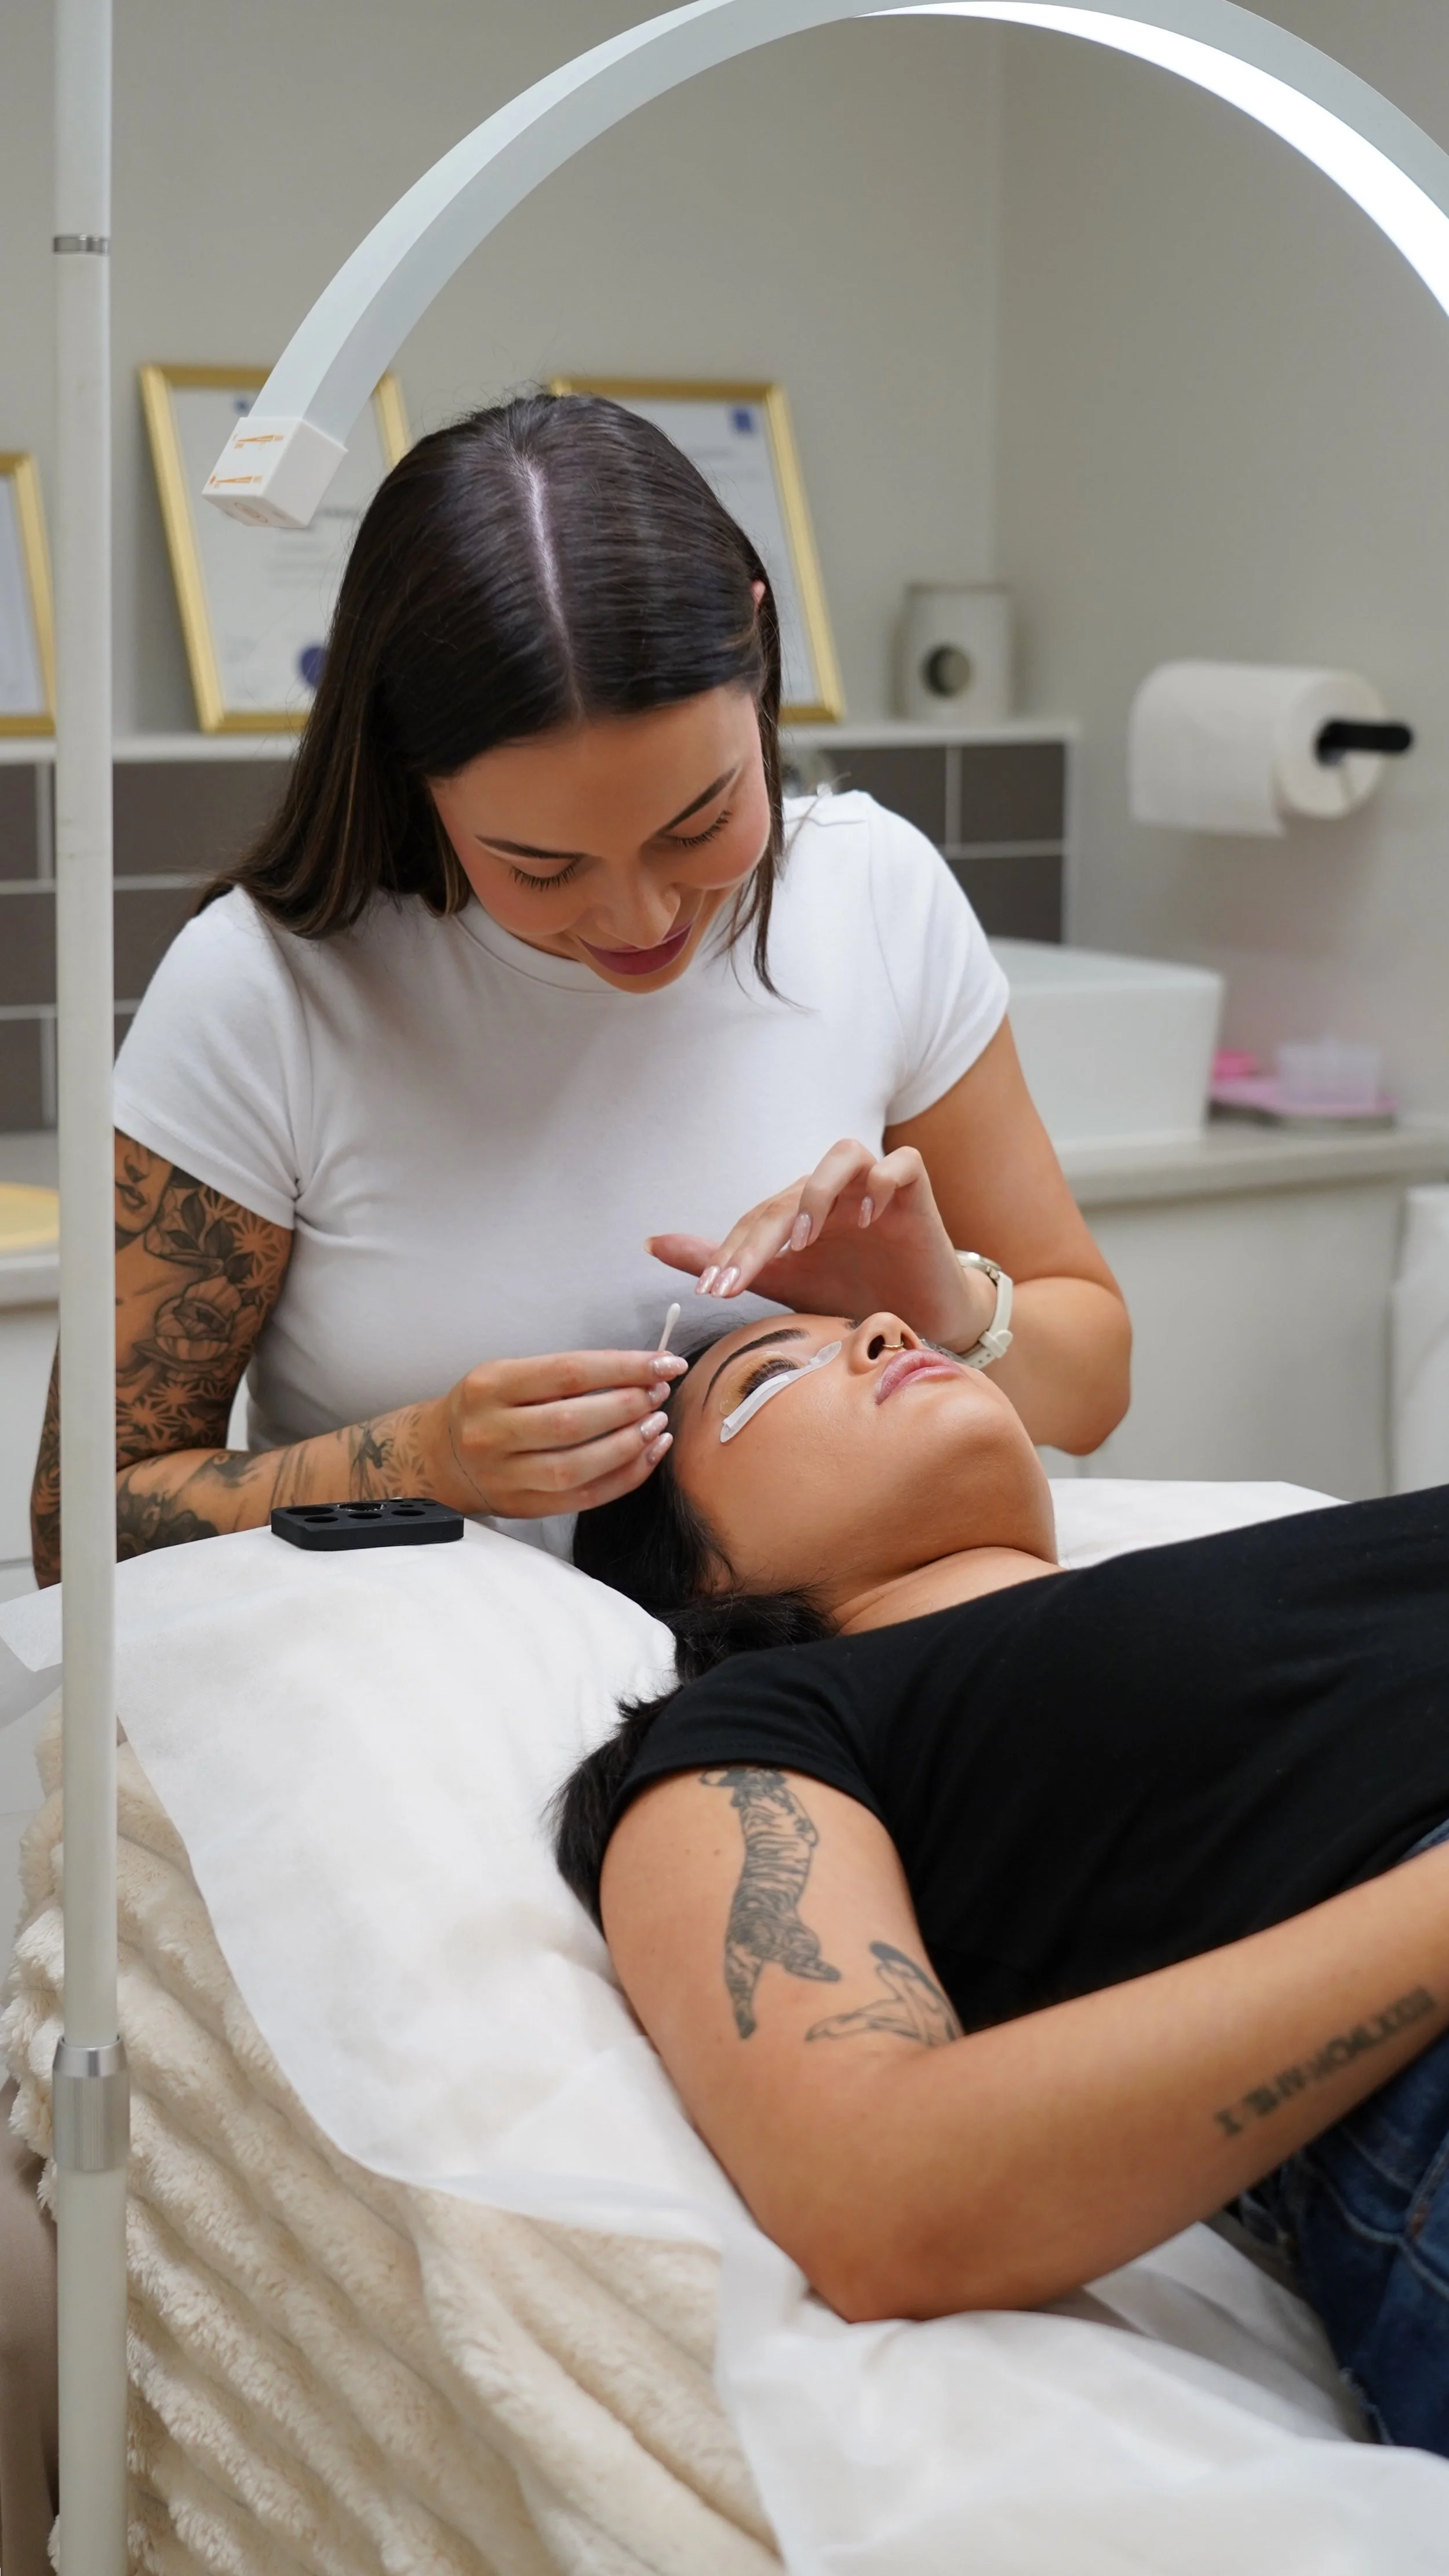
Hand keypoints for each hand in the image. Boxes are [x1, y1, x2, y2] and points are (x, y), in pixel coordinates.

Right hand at [421, 1350, 686, 1518]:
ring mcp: (506, 1476)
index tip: (665, 1362)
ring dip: (630, 1444)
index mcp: (490, 1386)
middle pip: (573, 1421)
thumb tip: (639, 1371)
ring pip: (578, 1467)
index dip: (624, 1367)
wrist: (437, 1458)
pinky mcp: (523, 1507)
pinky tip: (649, 1454)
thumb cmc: (486, 1407)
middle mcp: (493, 1432)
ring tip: (658, 1424)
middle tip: (660, 1392)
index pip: (568, 1373)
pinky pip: (584, 1498)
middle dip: (629, 1405)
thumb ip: (562, 1375)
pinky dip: (625, 1477)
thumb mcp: (507, 1375)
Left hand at [648, 1139, 988, 1349]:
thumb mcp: (785, 1283)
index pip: (757, 1219)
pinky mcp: (916, 1190)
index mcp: (801, 1210)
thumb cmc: (854, 1294)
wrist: (924, 1318)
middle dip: (758, 1238)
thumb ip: (728, 1262)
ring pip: (843, 1154)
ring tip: (803, 1241)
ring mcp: (875, 1186)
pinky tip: (866, 1219)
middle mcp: (834, 1192)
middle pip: (788, 1195)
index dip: (731, 1252)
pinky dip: (881, 1183)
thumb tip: (652, 1243)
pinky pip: (900, 1165)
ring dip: (817, 1194)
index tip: (709, 1291)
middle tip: (738, 1279)